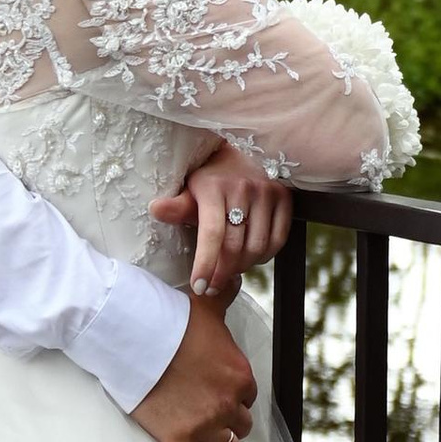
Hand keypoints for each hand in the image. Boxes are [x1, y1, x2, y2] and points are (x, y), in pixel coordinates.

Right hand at [129, 296, 258, 441]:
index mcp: (238, 374)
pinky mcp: (179, 441)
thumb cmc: (170, 321)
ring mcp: (204, 425)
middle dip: (233, 424)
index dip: (237, 396)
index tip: (227, 396)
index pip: (248, 394)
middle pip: (240, 424)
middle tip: (224, 425)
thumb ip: (223, 295)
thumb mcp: (205, 305)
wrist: (136, 338)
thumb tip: (235, 276)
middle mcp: (227, 403)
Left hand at [151, 145, 293, 300]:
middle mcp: (243, 187)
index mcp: (214, 186)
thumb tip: (155, 209)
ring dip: (243, 267)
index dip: (206, 265)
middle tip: (212, 285)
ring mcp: (267, 191)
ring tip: (229, 271)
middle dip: (222, 273)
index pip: (212, 234)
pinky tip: (250, 258)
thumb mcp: (189, 190)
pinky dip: (264, 256)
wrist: (238, 154)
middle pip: (235, 247)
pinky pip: (278, 240)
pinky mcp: (285, 197)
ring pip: (258, 247)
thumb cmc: (208, 179)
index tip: (198, 287)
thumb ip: (177, 206)